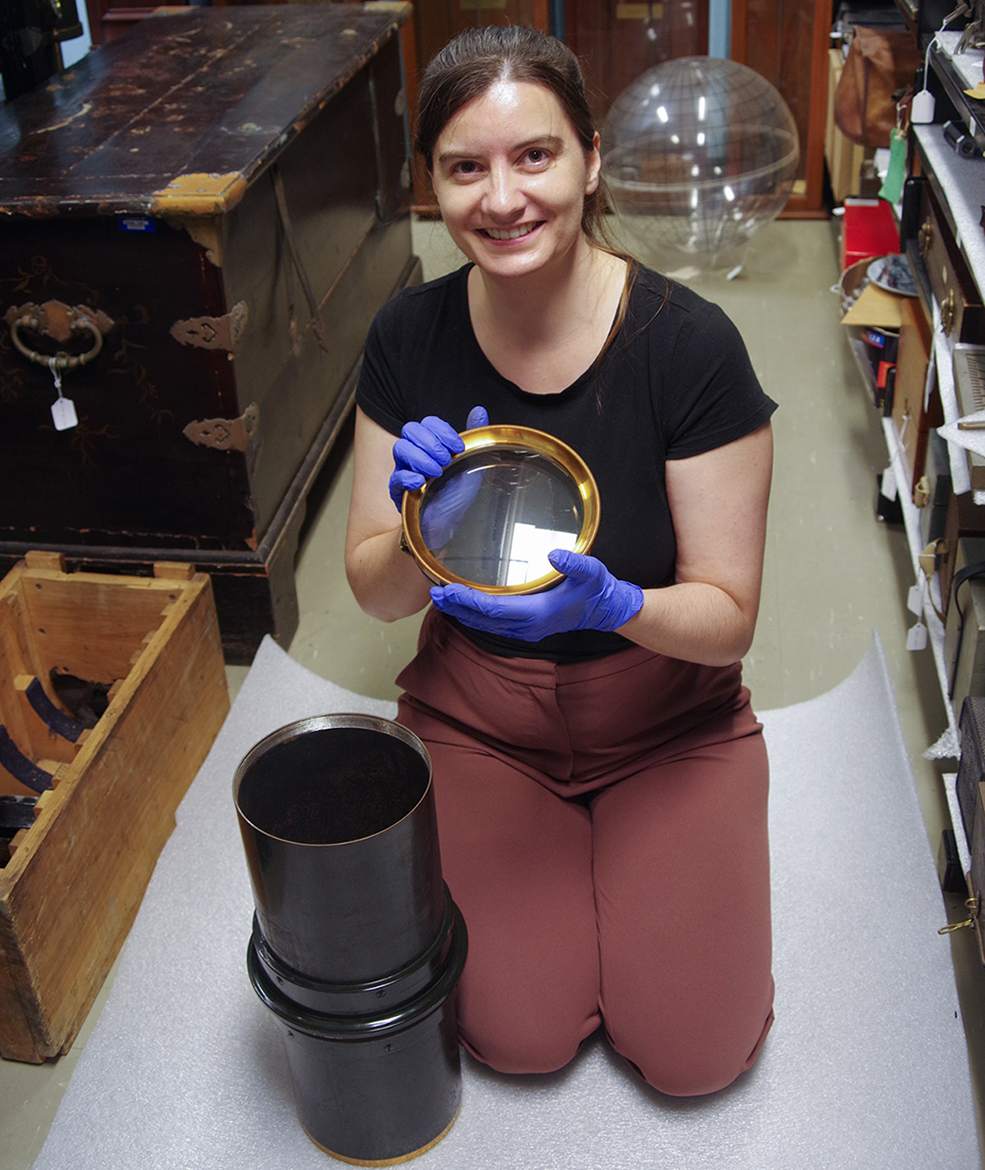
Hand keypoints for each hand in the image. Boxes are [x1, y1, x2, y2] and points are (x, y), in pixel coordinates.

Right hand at [389, 406, 487, 509]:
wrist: (450, 523)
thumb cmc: (457, 494)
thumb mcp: (471, 462)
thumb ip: (473, 435)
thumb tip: (479, 411)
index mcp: (430, 445)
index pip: (428, 423)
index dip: (443, 431)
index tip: (458, 447)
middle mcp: (415, 454)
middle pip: (410, 429)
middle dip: (431, 442)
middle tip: (446, 460)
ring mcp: (404, 471)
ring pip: (400, 448)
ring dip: (421, 458)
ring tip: (436, 472)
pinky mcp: (398, 491)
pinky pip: (395, 477)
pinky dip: (408, 477)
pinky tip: (421, 483)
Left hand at [429, 548, 643, 640]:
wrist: (604, 610)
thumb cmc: (596, 589)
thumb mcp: (592, 571)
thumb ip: (575, 563)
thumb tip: (554, 554)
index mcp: (538, 613)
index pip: (495, 608)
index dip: (469, 600)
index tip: (449, 589)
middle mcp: (527, 626)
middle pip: (483, 619)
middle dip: (457, 606)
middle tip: (435, 591)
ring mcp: (524, 630)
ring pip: (484, 624)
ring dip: (462, 611)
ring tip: (441, 597)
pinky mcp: (524, 627)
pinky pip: (492, 624)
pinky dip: (473, 614)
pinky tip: (462, 603)